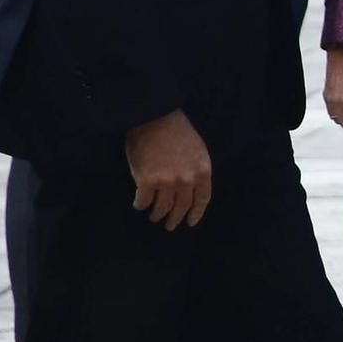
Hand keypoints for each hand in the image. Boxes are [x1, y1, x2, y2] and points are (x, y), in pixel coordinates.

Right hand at [124, 109, 212, 230]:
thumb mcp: (197, 150)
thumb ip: (196, 171)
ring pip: (161, 208)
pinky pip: (142, 202)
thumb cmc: (177, 130)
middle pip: (181, 208)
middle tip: (169, 225)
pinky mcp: (145, 181)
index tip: (190, 222)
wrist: (154, 116)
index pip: (202, 200)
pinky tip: (140, 204)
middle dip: (175, 219)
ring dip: (157, 215)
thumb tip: (190, 191)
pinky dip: (140, 205)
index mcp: (202, 171)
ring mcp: (165, 182)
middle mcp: (186, 180)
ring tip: (154, 216)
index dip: (195, 213)